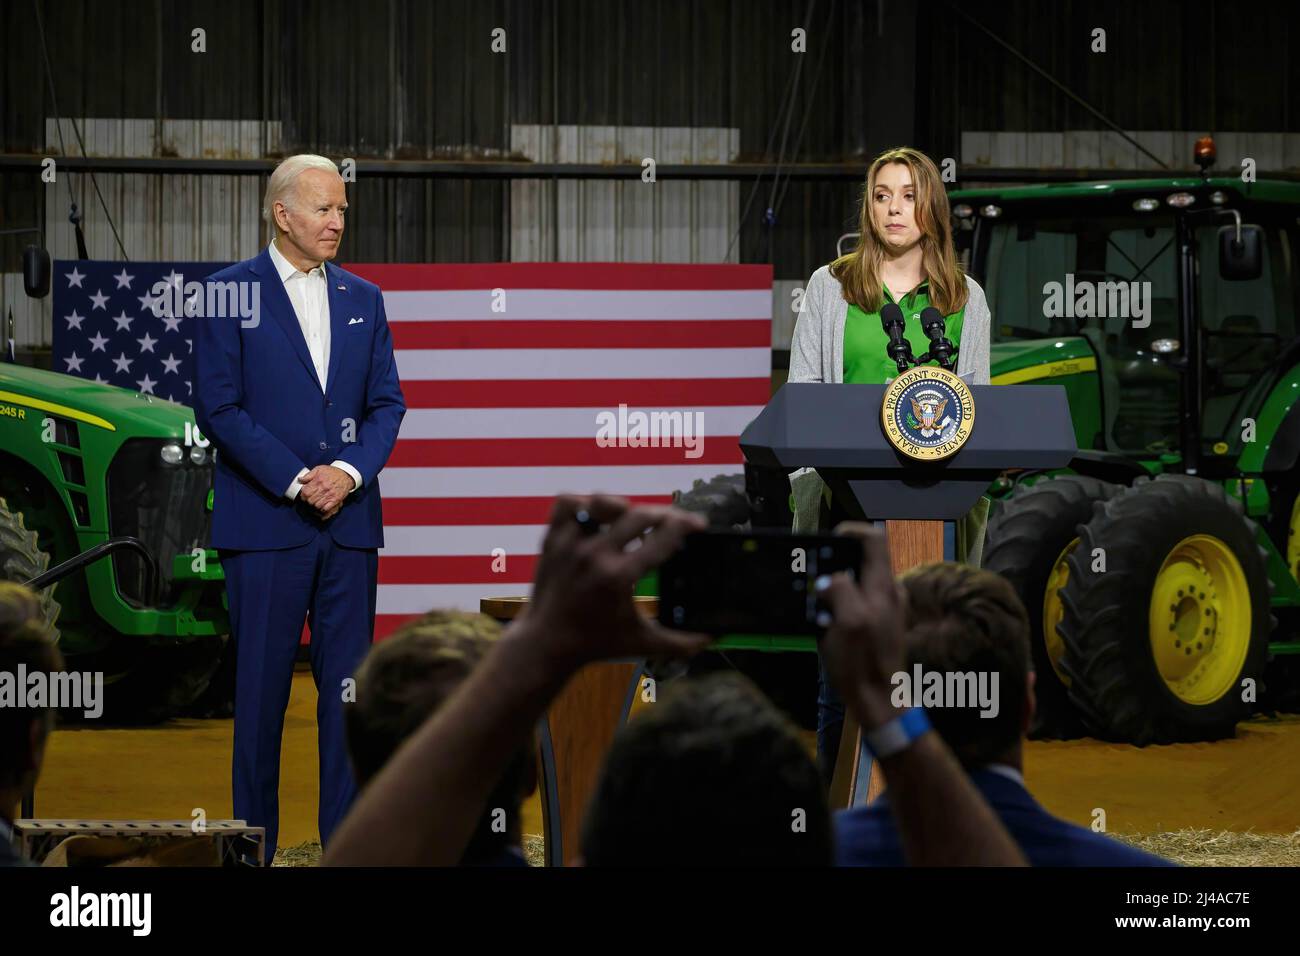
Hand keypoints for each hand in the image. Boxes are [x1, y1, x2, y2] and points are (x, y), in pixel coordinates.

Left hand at [300, 465, 353, 515]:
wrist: (346, 475)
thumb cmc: (332, 472)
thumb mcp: (319, 469)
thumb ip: (309, 475)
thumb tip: (300, 480)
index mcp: (318, 481)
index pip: (305, 492)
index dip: (303, 495)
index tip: (304, 495)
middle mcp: (324, 488)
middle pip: (310, 500)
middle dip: (308, 501)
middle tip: (310, 499)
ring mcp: (330, 495)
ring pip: (317, 505)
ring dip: (314, 505)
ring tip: (315, 502)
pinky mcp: (336, 500)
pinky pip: (326, 508)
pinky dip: (322, 509)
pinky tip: (322, 506)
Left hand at [514, 494, 710, 672]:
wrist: (546, 644)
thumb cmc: (595, 642)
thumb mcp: (642, 643)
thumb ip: (680, 643)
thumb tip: (711, 639)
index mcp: (619, 578)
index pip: (662, 537)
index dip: (687, 525)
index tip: (698, 524)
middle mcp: (595, 556)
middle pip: (640, 515)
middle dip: (665, 515)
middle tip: (675, 523)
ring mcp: (571, 544)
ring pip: (602, 503)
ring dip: (624, 506)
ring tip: (633, 518)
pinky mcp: (552, 540)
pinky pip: (567, 503)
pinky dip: (583, 503)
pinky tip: (597, 515)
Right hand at [817, 523, 907, 729]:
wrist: (879, 701)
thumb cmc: (863, 664)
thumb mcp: (847, 622)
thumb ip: (841, 590)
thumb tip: (831, 578)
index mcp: (883, 586)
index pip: (874, 538)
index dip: (849, 532)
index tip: (826, 541)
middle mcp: (889, 592)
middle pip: (862, 559)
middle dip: (835, 563)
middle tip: (815, 577)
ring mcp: (886, 608)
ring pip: (857, 581)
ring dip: (835, 586)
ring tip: (817, 604)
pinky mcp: (879, 625)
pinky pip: (857, 602)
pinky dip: (840, 605)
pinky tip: (827, 623)